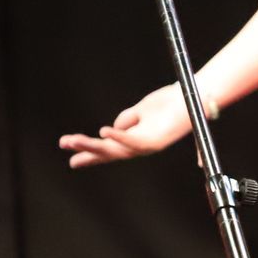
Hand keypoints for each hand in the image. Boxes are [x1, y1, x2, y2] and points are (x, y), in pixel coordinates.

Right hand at [59, 84, 197, 167]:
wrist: (193, 97)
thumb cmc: (170, 103)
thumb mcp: (141, 110)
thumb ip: (127, 119)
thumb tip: (112, 128)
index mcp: (135, 139)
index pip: (108, 149)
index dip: (90, 153)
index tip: (71, 160)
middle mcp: (140, 146)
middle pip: (108, 152)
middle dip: (85, 150)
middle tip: (64, 145)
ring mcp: (148, 145)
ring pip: (115, 149)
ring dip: (94, 145)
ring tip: (73, 140)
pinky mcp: (157, 140)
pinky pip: (134, 141)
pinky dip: (119, 135)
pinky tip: (104, 131)